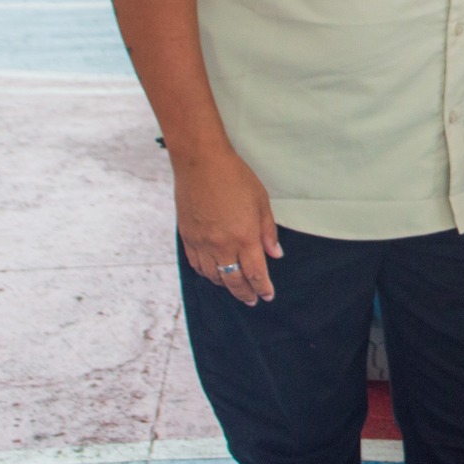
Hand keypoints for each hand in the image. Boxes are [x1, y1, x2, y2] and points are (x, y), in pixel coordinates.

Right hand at [174, 146, 282, 305]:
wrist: (200, 163)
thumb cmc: (234, 177)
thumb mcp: (261, 201)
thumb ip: (268, 231)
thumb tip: (275, 254)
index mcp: (245, 237)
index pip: (256, 273)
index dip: (263, 288)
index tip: (267, 295)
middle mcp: (222, 245)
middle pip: (234, 281)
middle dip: (245, 294)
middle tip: (252, 300)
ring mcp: (202, 243)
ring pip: (213, 276)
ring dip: (226, 285)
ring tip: (235, 287)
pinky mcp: (187, 237)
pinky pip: (196, 265)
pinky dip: (207, 274)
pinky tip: (213, 273)